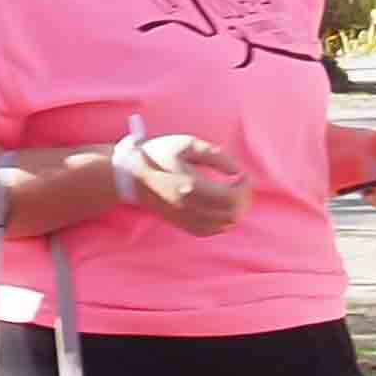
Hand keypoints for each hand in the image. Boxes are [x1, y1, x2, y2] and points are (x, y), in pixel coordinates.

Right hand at [116, 130, 246, 234]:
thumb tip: (237, 171)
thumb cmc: (158, 156)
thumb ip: (216, 155)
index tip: (242, 174)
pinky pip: (209, 231)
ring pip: (223, 225)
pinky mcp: (181, 223)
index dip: (245, 187)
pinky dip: (222, 222)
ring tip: (232, 195)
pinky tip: (221, 209)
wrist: (130, 175)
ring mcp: (184, 218)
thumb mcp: (186, 144)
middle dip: (244, 199)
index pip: (232, 198)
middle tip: (241, 184)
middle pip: (231, 214)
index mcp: (191, 186)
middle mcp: (188, 206)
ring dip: (235, 211)